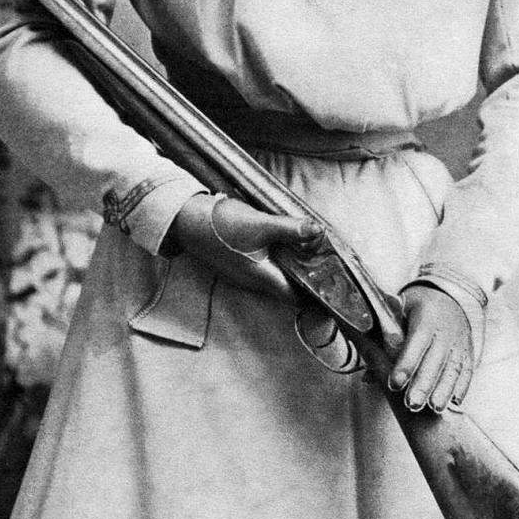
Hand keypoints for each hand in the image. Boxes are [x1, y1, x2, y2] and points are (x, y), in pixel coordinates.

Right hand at [168, 192, 321, 300]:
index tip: (333, 287)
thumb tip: (318, 231)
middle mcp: (254, 282)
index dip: (316, 296)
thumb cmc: (221, 226)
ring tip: (310, 251)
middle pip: (289, 288)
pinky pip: (265, 268)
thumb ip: (290, 229)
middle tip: (328, 264)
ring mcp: (245, 274)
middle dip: (308, 279)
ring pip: (277, 277)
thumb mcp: (259, 225)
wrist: (185, 220)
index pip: (297, 298)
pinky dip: (279, 260)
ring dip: (293, 268)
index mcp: (263, 278)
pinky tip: (284, 243)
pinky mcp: (239, 263)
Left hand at [388, 283, 476, 411]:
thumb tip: (365, 366)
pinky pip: (467, 369)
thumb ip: (382, 336)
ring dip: (444, 390)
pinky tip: (455, 402)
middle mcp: (444, 330)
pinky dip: (462, 386)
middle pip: (434, 360)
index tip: (395, 383)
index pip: (415, 342)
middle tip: (413, 404)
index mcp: (425, 317)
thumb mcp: (398, 311)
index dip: (405, 363)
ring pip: (453, 368)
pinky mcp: (468, 351)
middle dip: (424, 384)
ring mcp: (459, 341)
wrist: (450, 296)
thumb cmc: (417, 307)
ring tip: (435, 409)